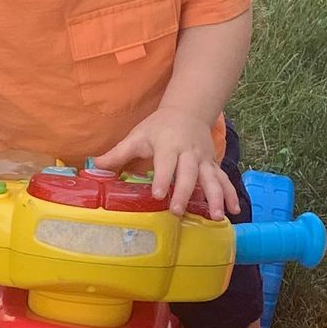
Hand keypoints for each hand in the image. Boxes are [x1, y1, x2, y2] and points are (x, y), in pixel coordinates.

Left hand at [96, 110, 238, 216]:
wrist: (188, 111)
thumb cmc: (158, 128)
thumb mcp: (137, 136)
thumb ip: (117, 153)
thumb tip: (92, 166)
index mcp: (168, 145)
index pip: (166, 162)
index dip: (162, 178)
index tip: (157, 195)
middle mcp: (189, 153)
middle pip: (189, 173)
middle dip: (185, 192)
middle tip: (177, 211)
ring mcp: (204, 160)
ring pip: (212, 178)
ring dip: (216, 197)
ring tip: (217, 216)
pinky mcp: (213, 165)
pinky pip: (224, 180)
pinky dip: (230, 195)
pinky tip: (233, 211)